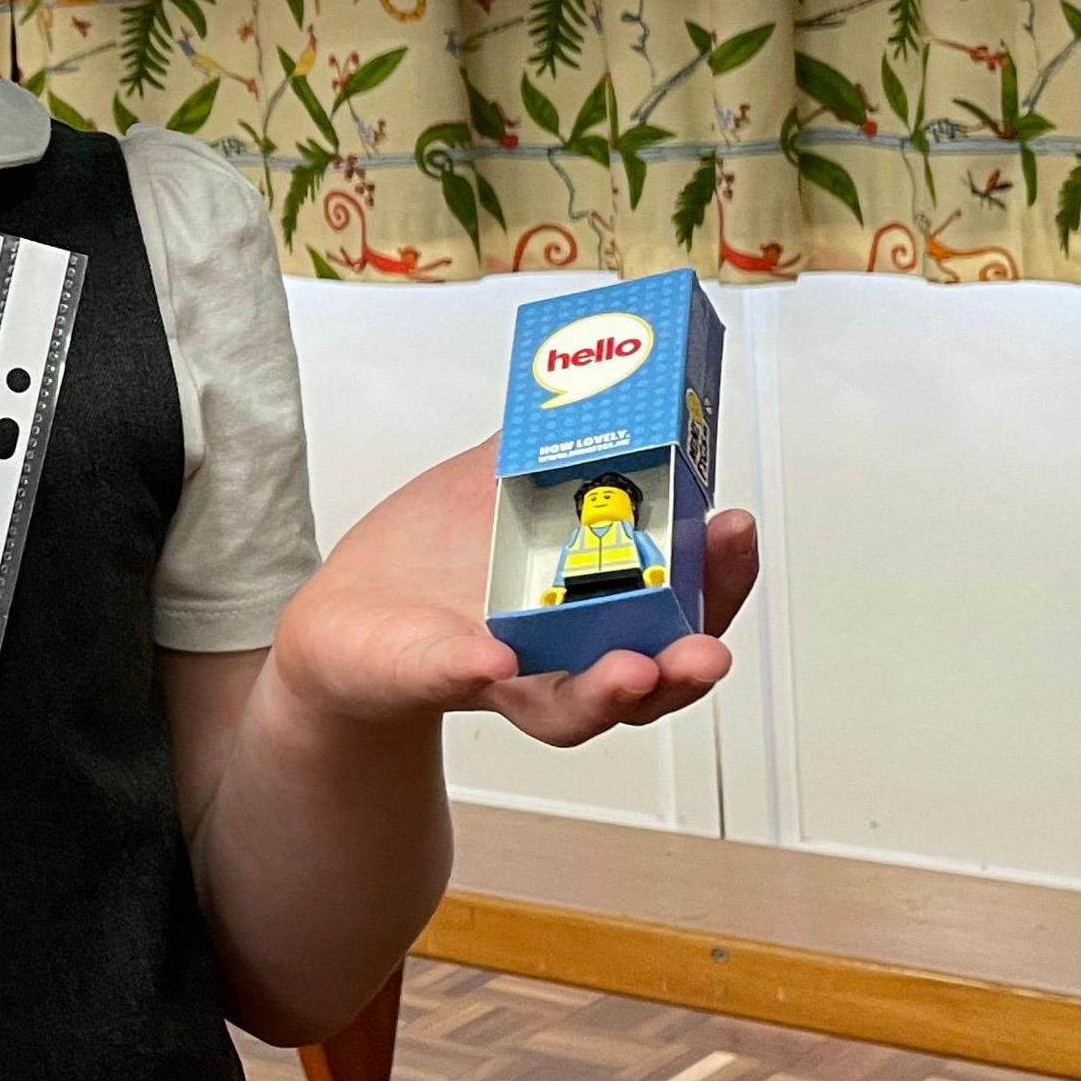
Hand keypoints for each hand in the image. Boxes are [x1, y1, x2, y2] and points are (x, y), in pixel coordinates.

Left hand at [267, 436, 757, 747]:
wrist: (346, 623)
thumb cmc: (428, 563)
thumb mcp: (492, 486)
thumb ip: (543, 444)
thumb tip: (589, 372)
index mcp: (594, 610)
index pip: (680, 605)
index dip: (719, 577)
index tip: (734, 528)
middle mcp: (561, 660)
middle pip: (651, 679)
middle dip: (687, 658)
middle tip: (708, 645)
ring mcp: (500, 680)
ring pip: (571, 708)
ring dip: (609, 692)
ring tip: (635, 672)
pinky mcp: (431, 679)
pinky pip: (455, 679)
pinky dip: (471, 670)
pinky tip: (491, 659)